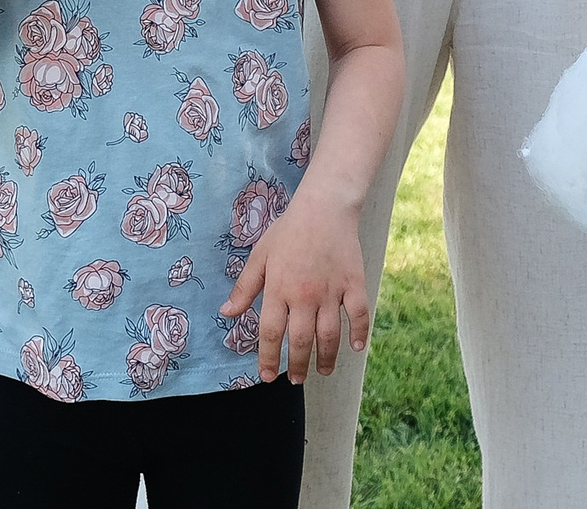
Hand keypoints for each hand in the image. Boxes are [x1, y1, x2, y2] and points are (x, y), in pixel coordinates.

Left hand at [220, 195, 369, 383]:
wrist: (324, 206)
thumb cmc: (288, 231)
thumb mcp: (260, 255)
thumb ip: (244, 287)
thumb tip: (226, 313)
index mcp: (279, 288)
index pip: (271, 333)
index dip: (268, 358)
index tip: (267, 376)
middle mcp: (305, 295)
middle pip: (301, 340)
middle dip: (297, 365)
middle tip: (295, 381)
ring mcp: (332, 291)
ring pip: (330, 335)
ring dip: (326, 358)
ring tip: (323, 371)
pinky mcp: (354, 283)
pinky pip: (359, 314)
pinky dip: (360, 333)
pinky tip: (356, 348)